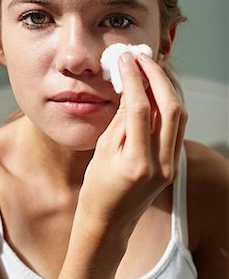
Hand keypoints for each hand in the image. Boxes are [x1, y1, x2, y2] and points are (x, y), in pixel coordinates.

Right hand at [78, 52, 187, 239]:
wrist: (110, 220)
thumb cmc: (97, 187)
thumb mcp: (102, 149)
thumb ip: (121, 120)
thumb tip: (131, 88)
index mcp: (137, 162)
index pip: (140, 108)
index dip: (133, 79)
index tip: (125, 60)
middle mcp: (161, 164)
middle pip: (171, 108)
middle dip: (157, 76)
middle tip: (142, 58)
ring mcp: (172, 165)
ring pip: (180, 115)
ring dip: (166, 88)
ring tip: (149, 69)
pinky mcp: (174, 164)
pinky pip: (177, 126)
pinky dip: (168, 104)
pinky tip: (155, 91)